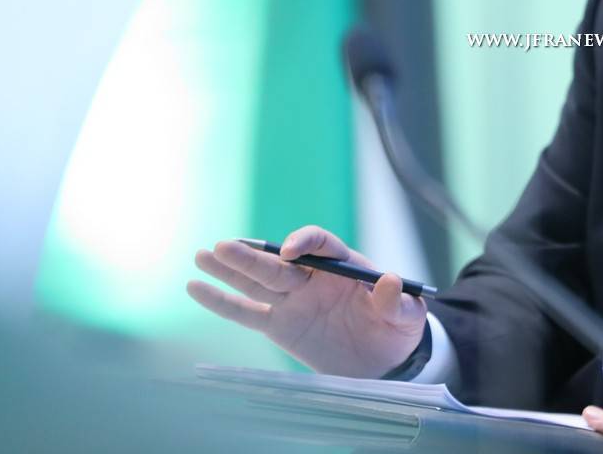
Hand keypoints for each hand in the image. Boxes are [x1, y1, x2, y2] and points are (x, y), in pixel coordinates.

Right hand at [186, 225, 426, 377]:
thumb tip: (391, 282)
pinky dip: (221, 302)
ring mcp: (293, 300)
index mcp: (342, 265)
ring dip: (230, 270)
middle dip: (251, 256)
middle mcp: (312, 278)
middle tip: (223, 247)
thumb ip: (398, 301)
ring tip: (202, 255)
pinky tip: (196, 288)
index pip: (319, 244)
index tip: (292, 252)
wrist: (385, 360)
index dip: (305, 242)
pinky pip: (246, 313)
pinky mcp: (280, 325)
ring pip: (256, 282)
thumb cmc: (396, 328)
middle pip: (278, 263)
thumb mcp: (406, 315)